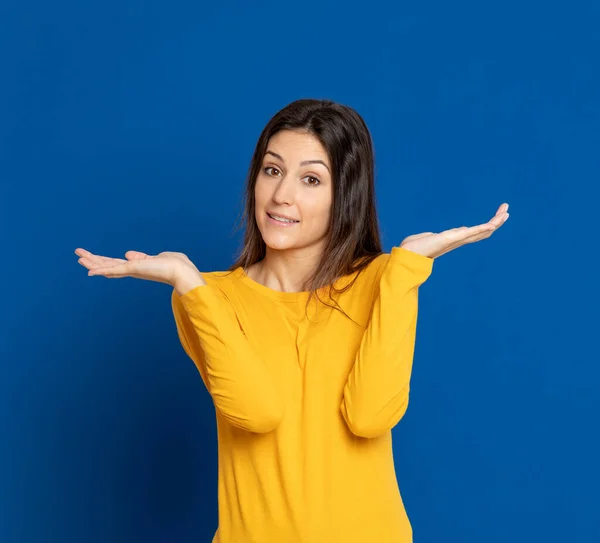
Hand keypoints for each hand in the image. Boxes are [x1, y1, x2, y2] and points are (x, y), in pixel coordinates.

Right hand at [74, 248, 202, 288]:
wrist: (182, 271)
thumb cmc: (175, 264)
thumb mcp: (155, 258)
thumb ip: (141, 257)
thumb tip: (127, 254)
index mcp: (138, 267)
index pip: (117, 264)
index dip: (104, 262)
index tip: (92, 259)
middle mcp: (132, 270)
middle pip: (108, 265)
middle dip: (93, 260)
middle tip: (78, 256)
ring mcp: (132, 270)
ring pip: (107, 267)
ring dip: (92, 262)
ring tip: (78, 258)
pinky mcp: (133, 269)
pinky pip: (114, 270)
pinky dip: (101, 270)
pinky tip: (89, 270)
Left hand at [399, 203, 509, 258]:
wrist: (407, 255)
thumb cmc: (413, 248)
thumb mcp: (426, 238)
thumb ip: (432, 236)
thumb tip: (431, 236)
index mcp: (454, 240)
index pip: (475, 233)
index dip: (487, 226)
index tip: (495, 216)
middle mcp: (458, 241)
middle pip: (483, 232)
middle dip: (496, 221)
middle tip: (506, 209)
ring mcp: (456, 240)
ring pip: (481, 231)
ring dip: (495, 222)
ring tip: (506, 212)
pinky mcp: (452, 238)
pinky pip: (471, 233)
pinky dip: (483, 228)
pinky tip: (492, 224)